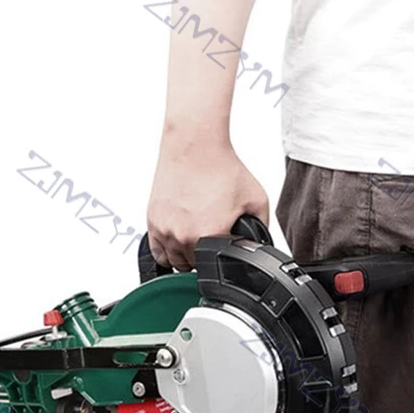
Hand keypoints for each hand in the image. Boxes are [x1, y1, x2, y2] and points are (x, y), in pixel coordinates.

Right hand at [146, 134, 268, 270]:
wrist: (195, 145)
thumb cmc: (220, 167)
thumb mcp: (256, 200)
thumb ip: (261, 228)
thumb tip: (259, 244)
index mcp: (210, 234)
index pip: (215, 267)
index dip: (221, 261)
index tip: (222, 251)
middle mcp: (184, 235)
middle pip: (192, 267)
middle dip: (202, 257)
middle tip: (209, 239)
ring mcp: (165, 229)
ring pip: (173, 261)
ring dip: (183, 256)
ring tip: (194, 238)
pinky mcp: (153, 220)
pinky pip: (157, 250)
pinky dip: (166, 248)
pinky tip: (177, 238)